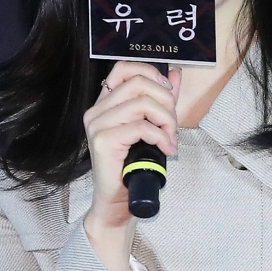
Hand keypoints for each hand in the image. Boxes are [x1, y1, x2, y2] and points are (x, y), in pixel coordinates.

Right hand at [83, 61, 181, 228]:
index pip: (123, 68)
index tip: (167, 92)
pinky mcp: (103, 140)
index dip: (150, 73)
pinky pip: (141, 127)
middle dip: (165, 100)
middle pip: (138, 83)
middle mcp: (96, 111)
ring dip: (166, 120)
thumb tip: (175, 75)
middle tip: (172, 124)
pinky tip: (166, 149)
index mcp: (105, 104)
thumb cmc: (133, 166)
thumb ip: (161, 100)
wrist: (118, 202)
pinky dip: (161, 137)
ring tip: (170, 139)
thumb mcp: (152, 126)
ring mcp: (97, 125)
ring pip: (142, 103)